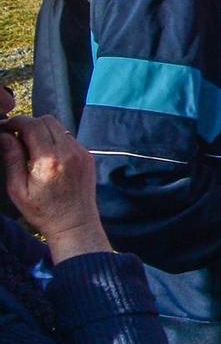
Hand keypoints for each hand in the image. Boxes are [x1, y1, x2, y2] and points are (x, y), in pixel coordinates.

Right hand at [0, 116, 111, 262]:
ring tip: (30, 146)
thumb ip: (12, 159)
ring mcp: (81, 152)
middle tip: (16, 136)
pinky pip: (69, 137)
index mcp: (48, 160)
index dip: (16, 122)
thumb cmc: (42, 210)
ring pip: (59, 127)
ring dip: (43, 130)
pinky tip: (46, 154)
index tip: (6, 127)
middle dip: (29, 124)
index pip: (32, 125)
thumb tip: (4, 135)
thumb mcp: (18, 189)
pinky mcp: (87, 155)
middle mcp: (68, 152)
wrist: (74, 223)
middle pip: (47, 120)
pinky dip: (55, 139)